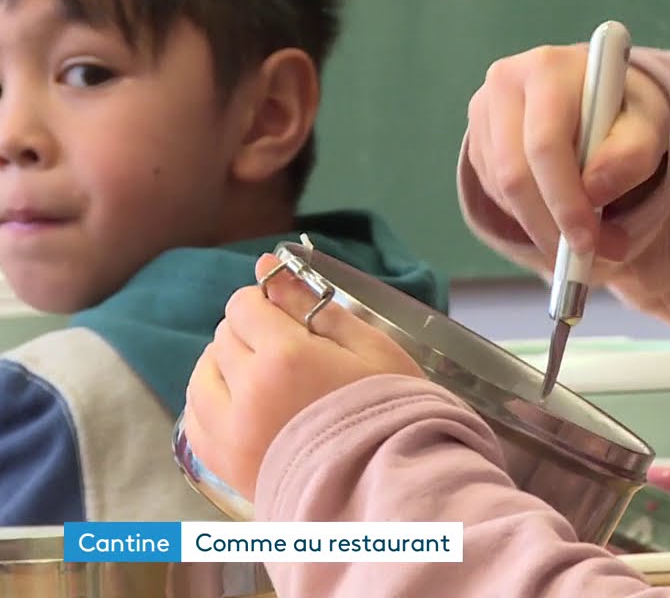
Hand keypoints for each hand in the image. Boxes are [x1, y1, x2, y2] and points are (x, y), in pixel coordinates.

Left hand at [184, 255, 424, 500]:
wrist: (386, 488)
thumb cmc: (391, 411)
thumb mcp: (370, 347)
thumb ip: (314, 304)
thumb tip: (267, 264)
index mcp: (284, 356)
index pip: (245, 305)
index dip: (268, 304)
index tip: (293, 319)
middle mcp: (245, 390)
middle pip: (224, 335)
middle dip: (253, 335)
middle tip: (294, 356)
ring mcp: (227, 430)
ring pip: (203, 373)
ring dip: (228, 367)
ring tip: (266, 382)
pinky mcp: (220, 463)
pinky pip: (194, 416)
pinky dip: (213, 404)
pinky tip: (245, 408)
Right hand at [467, 44, 669, 259]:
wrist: (599, 97)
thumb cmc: (625, 110)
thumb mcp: (649, 126)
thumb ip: (632, 155)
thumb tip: (595, 190)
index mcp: (549, 69)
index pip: (546, 145)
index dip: (565, 201)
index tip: (588, 241)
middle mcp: (506, 82)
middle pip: (514, 174)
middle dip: (551, 227)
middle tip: (585, 258)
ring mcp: (485, 111)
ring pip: (502, 191)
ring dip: (543, 228)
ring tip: (589, 237)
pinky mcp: (479, 139)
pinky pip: (496, 194)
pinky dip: (529, 216)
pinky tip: (560, 208)